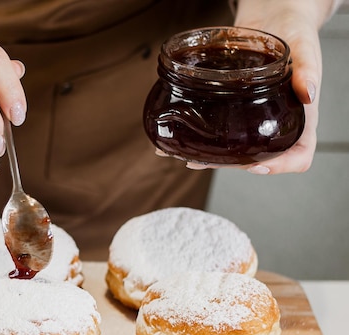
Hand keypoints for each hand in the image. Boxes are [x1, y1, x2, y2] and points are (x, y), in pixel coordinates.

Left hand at [180, 0, 331, 173]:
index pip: (298, 155)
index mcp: (299, 118)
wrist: (273, 17)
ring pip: (234, 148)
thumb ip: (308, 70)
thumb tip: (309, 91)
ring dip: (209, 156)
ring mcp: (252, 119)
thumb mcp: (306, 47)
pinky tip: (177, 139)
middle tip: (202, 161)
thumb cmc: (296, 32)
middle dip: (230, 164)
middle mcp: (274, 123)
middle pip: (257, 157)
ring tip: (184, 156)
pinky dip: (197, 137)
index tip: (255, 165)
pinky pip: (218, 129)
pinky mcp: (232, 109)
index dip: (279, 165)